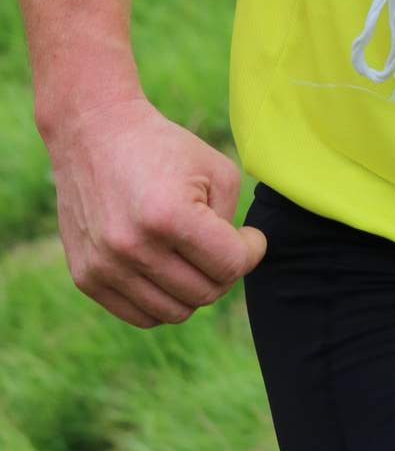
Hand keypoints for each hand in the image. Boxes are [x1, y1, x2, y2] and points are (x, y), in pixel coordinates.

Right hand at [46, 95, 266, 328]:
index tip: (249, 237)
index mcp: (169, 216)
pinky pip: (141, 316)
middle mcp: (132, 246)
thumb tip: (234, 264)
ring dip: (195, 289)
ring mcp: (105, 266)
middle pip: (205, 293)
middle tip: (221, 246)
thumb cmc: (164, 148)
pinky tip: (169, 270)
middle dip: (225, 272)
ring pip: (175, 312)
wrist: (93, 134)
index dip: (251, 252)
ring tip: (195, 258)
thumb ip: (233, 223)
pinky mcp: (86, 277)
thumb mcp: (217, 170)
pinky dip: (164, 302)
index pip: (231, 265)